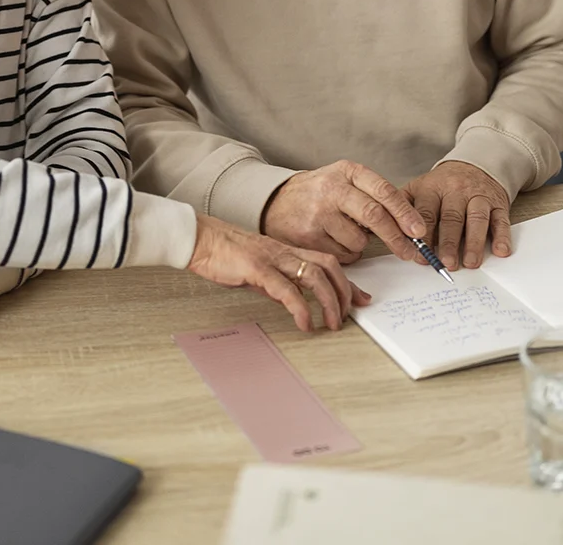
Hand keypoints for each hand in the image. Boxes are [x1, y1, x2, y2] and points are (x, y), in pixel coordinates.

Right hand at [187, 213, 370, 331]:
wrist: (201, 239)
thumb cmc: (226, 253)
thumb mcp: (259, 267)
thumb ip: (278, 280)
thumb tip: (292, 298)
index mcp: (287, 251)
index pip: (328, 262)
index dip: (348, 282)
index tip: (362, 300)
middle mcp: (285, 252)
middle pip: (329, 266)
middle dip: (344, 292)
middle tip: (347, 316)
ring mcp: (272, 258)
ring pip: (314, 275)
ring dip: (329, 302)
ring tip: (331, 324)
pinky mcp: (257, 268)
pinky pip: (285, 288)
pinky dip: (299, 307)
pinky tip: (304, 322)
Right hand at [262, 159, 426, 262]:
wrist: (275, 201)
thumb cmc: (319, 193)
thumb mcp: (345, 181)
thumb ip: (374, 196)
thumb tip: (411, 225)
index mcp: (347, 171)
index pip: (383, 191)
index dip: (405, 213)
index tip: (419, 230)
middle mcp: (332, 189)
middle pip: (374, 215)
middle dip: (396, 237)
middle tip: (409, 251)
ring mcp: (318, 212)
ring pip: (358, 241)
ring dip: (361, 245)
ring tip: (346, 233)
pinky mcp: (308, 236)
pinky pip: (342, 254)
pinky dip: (345, 253)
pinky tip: (332, 239)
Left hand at [402, 161, 511, 269]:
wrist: (475, 163)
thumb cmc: (443, 184)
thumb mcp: (419, 187)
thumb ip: (403, 206)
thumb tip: (383, 230)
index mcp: (431, 188)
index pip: (425, 213)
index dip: (423, 236)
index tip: (420, 256)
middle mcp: (455, 190)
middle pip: (451, 218)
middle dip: (448, 242)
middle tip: (446, 263)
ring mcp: (478, 196)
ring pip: (476, 219)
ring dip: (474, 242)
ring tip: (470, 263)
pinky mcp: (498, 203)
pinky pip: (501, 219)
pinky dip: (502, 236)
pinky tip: (500, 251)